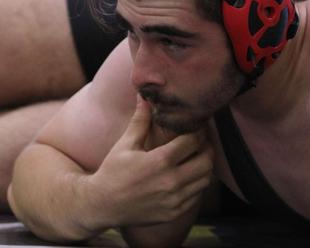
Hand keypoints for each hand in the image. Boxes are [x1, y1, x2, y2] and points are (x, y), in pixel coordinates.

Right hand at [89, 96, 213, 226]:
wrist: (102, 205)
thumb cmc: (113, 172)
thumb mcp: (125, 145)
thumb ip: (140, 121)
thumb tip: (144, 97)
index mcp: (160, 161)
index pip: (193, 141)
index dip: (199, 130)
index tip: (197, 125)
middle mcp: (171, 182)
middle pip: (206, 161)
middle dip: (207, 147)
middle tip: (201, 140)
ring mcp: (174, 200)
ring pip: (205, 179)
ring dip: (205, 166)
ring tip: (196, 156)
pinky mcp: (174, 212)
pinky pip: (197, 195)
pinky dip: (198, 183)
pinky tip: (189, 175)